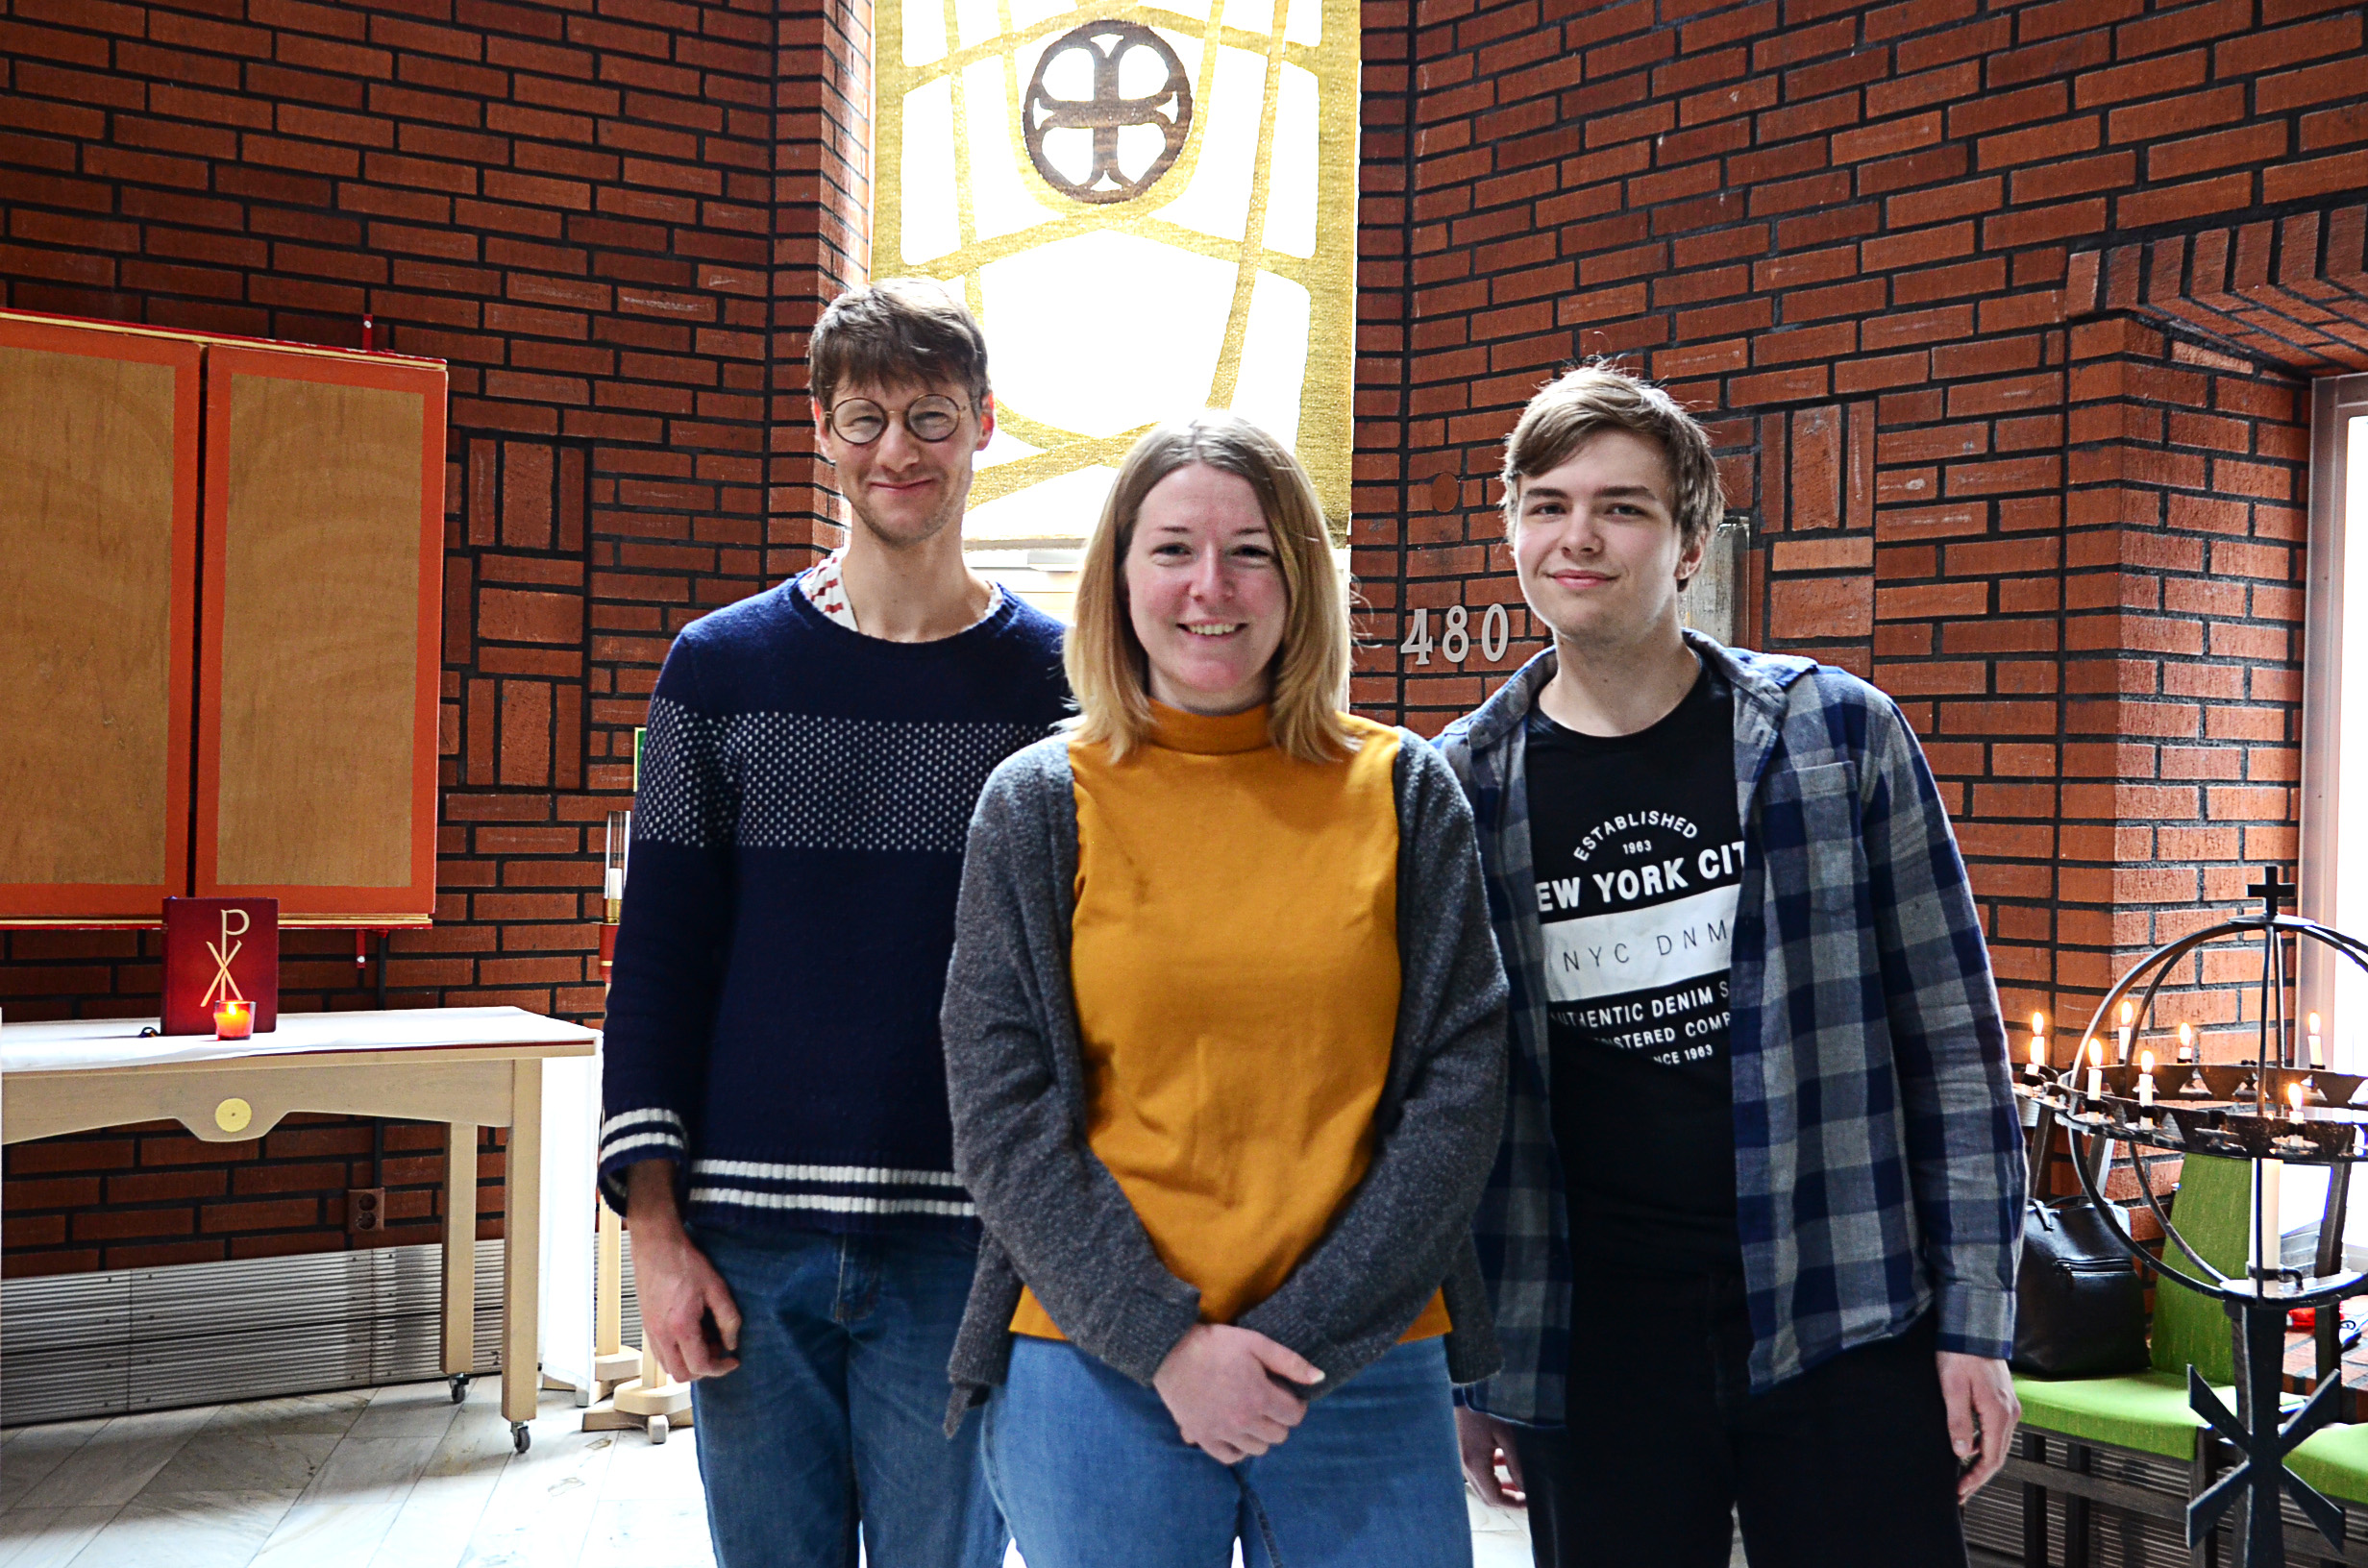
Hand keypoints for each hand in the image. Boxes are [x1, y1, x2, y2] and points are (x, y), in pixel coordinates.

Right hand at [625, 1161, 742, 1382]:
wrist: (656, 1246)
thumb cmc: (685, 1263)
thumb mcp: (716, 1287)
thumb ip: (728, 1319)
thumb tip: (732, 1343)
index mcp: (679, 1327)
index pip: (699, 1366)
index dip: (720, 1369)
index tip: (733, 1360)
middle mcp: (660, 1334)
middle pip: (681, 1374)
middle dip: (704, 1369)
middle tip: (719, 1347)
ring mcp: (650, 1331)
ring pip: (669, 1366)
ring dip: (690, 1361)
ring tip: (706, 1337)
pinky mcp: (647, 1325)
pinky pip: (661, 1353)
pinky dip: (678, 1352)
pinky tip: (692, 1331)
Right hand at [1152, 1325, 1323, 1463]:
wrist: (1171, 1351)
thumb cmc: (1216, 1344)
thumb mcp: (1256, 1343)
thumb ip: (1290, 1362)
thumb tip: (1320, 1378)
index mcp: (1259, 1397)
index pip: (1294, 1416)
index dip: (1297, 1405)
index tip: (1289, 1395)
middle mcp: (1243, 1421)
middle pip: (1279, 1436)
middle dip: (1281, 1420)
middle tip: (1271, 1403)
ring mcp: (1222, 1432)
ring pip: (1258, 1449)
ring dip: (1262, 1435)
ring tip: (1254, 1415)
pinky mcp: (1203, 1437)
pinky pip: (1231, 1457)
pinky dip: (1239, 1449)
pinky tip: (1238, 1432)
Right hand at [1455, 1407, 1525, 1508]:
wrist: (1466, 1385)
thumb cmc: (1485, 1408)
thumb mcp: (1506, 1435)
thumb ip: (1516, 1464)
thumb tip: (1527, 1488)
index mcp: (1475, 1465)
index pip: (1495, 1498)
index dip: (1515, 1504)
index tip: (1533, 1502)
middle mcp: (1465, 1466)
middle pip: (1487, 1496)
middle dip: (1510, 1500)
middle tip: (1529, 1497)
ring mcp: (1463, 1459)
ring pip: (1483, 1485)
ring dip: (1502, 1487)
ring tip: (1521, 1482)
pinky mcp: (1464, 1450)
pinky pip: (1479, 1471)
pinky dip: (1494, 1474)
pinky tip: (1505, 1462)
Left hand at [1937, 1351, 2018, 1500]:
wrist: (1973, 1326)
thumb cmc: (1960, 1353)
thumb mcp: (1952, 1389)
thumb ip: (1957, 1422)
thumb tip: (1960, 1452)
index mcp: (1999, 1413)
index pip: (1991, 1459)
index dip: (1976, 1479)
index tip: (1960, 1492)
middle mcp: (2009, 1412)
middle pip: (1997, 1455)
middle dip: (1978, 1476)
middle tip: (1960, 1491)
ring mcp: (2008, 1405)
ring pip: (1996, 1443)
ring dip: (1980, 1460)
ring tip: (1960, 1473)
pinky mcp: (2002, 1398)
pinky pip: (1994, 1429)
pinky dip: (1982, 1443)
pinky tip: (1965, 1445)